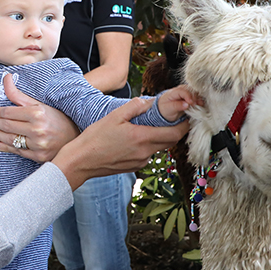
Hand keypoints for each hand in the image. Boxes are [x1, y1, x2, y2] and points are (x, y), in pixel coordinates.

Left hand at [0, 73, 78, 161]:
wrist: (74, 137)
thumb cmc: (57, 119)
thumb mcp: (39, 104)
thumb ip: (19, 95)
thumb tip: (6, 78)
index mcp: (37, 113)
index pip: (9, 113)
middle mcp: (37, 129)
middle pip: (7, 126)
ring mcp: (38, 144)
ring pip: (10, 139)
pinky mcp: (38, 156)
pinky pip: (17, 151)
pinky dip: (4, 148)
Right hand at [53, 98, 190, 189]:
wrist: (82, 161)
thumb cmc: (95, 138)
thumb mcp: (113, 116)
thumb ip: (133, 107)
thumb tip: (147, 102)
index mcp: (142, 137)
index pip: (174, 133)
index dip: (184, 126)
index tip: (187, 116)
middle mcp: (145, 152)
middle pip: (169, 141)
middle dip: (175, 130)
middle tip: (174, 118)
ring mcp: (140, 161)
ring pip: (158, 148)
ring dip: (158, 137)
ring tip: (148, 127)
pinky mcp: (135, 167)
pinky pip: (147, 154)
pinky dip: (147, 145)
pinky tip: (134, 139)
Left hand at [156, 85, 202, 121]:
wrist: (165, 110)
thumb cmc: (165, 109)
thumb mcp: (168, 109)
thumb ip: (176, 106)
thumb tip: (187, 104)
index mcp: (174, 92)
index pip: (182, 91)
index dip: (188, 96)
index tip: (191, 103)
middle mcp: (181, 90)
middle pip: (190, 90)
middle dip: (194, 97)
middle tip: (195, 105)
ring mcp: (186, 92)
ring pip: (195, 92)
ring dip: (198, 98)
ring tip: (200, 104)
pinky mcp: (190, 96)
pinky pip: (197, 96)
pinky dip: (199, 100)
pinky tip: (201, 104)